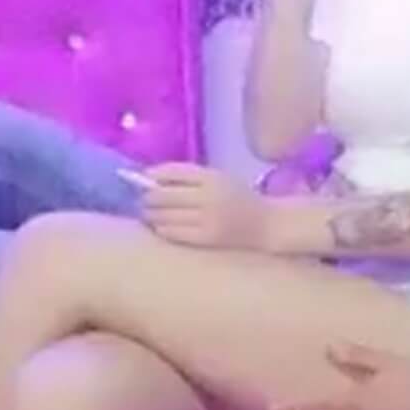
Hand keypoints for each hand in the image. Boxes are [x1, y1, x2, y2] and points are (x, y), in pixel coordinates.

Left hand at [139, 163, 274, 250]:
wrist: (266, 224)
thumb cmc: (238, 198)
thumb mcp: (219, 178)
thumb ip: (188, 177)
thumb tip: (149, 178)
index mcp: (213, 177)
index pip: (174, 171)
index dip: (153, 175)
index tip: (144, 179)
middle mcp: (210, 196)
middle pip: (165, 195)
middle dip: (148, 198)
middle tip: (143, 200)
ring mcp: (208, 219)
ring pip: (165, 216)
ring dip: (152, 215)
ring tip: (150, 214)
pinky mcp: (207, 238)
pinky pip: (174, 233)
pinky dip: (162, 229)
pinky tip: (162, 227)